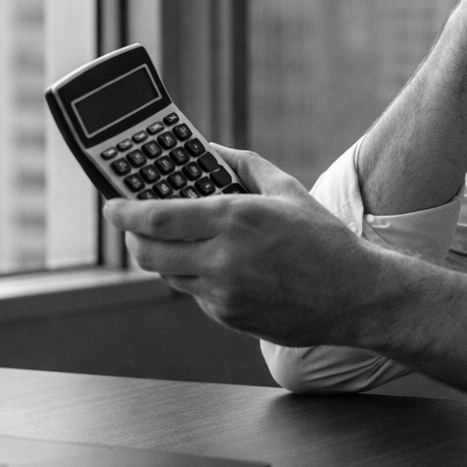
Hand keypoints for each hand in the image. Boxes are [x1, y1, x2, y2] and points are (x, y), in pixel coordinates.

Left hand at [101, 145, 384, 346]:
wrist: (354, 296)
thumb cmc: (324, 240)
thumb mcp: (286, 189)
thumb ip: (242, 164)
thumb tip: (208, 149)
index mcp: (236, 218)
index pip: (157, 217)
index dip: (124, 211)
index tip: (112, 204)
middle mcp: (224, 258)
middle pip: (147, 251)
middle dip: (132, 236)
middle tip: (133, 224)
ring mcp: (224, 292)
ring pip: (167, 275)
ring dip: (164, 257)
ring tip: (179, 240)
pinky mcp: (228, 317)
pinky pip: (194, 294)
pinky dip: (195, 277)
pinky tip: (219, 265)